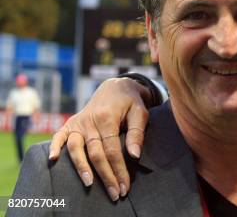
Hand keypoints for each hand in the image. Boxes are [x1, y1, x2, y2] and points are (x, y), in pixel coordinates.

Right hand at [49, 77, 150, 200]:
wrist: (115, 87)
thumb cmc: (130, 102)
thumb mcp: (140, 113)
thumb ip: (137, 133)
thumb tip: (134, 156)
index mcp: (107, 118)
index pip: (112, 150)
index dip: (118, 170)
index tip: (124, 186)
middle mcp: (89, 121)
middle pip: (95, 153)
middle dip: (105, 175)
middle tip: (114, 193)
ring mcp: (78, 122)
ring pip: (76, 148)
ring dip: (81, 167)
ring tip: (89, 183)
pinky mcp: (71, 123)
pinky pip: (59, 135)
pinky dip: (54, 146)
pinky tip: (52, 160)